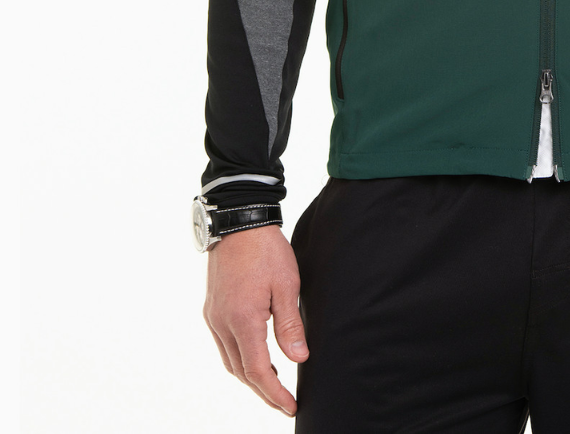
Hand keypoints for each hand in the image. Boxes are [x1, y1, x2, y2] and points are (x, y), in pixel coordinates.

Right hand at [203, 224, 309, 415]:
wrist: (239, 222)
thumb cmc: (267, 250)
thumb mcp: (287, 285)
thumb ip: (290, 324)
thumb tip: (299, 358)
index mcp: (243, 320)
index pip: (257, 371)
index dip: (274, 393)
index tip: (291, 406)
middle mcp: (222, 323)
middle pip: (240, 371)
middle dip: (263, 390)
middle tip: (284, 402)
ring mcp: (213, 316)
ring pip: (230, 360)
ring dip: (250, 376)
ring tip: (273, 383)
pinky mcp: (212, 308)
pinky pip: (224, 344)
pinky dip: (240, 357)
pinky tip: (257, 355)